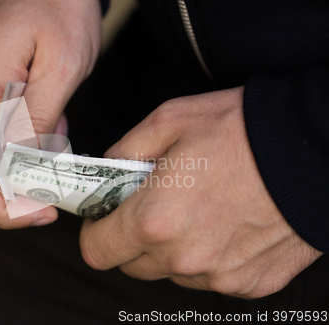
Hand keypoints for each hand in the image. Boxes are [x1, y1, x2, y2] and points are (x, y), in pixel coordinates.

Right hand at [0, 0, 101, 227]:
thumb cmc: (57, 9)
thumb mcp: (63, 64)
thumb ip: (37, 119)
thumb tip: (20, 169)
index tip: (37, 213)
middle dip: (16, 188)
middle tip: (59, 175)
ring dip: (22, 161)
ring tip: (59, 127)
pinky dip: (19, 143)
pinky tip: (47, 118)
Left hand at [80, 86, 322, 297]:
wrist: (313, 149)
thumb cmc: (240, 130)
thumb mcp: (167, 121)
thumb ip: (123, 152)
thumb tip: (105, 172)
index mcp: (154, 220)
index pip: (97, 251)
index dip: (96, 231)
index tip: (105, 216)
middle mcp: (183, 258)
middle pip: (132, 265)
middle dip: (132, 239)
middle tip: (152, 206)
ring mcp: (218, 275)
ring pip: (171, 272)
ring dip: (172, 249)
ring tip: (197, 210)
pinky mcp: (249, 283)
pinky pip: (210, 277)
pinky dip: (209, 256)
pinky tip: (226, 224)